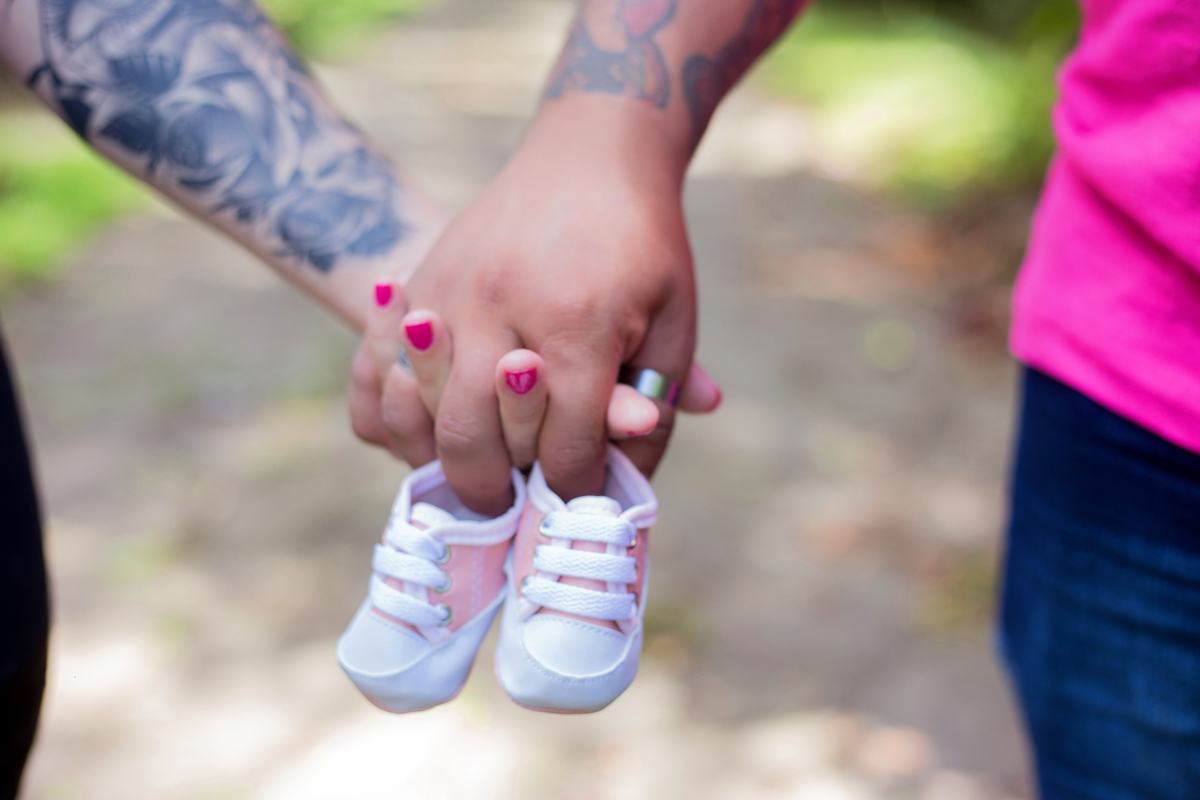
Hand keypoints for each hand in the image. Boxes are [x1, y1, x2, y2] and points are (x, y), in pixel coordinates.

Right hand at [348, 281, 720, 484]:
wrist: (587, 155)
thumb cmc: (640, 244)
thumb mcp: (673, 315)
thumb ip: (660, 399)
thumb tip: (630, 485)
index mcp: (575, 321)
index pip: (565, 443)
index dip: (574, 489)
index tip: (576, 508)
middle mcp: (497, 305)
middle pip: (474, 434)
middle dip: (494, 489)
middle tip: (509, 509)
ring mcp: (444, 290)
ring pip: (416, 408)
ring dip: (438, 458)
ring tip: (469, 478)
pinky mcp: (413, 280)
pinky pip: (371, 370)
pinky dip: (386, 411)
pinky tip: (417, 430)